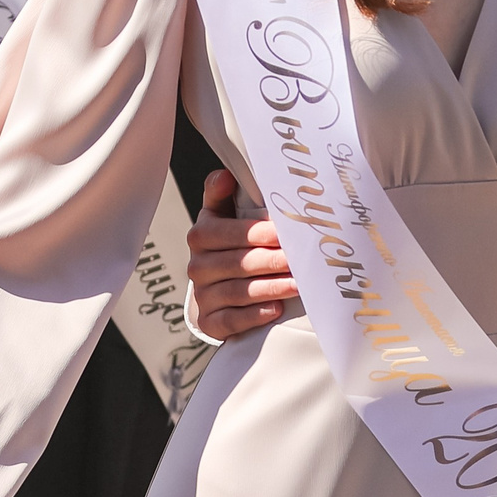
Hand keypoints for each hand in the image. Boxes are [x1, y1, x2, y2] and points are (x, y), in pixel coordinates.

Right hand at [185, 169, 292, 340]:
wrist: (217, 285)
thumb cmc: (230, 244)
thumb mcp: (223, 215)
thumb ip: (222, 193)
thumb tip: (226, 175)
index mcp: (201, 236)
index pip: (223, 232)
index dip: (253, 232)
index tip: (281, 232)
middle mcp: (198, 266)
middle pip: (236, 263)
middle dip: (270, 260)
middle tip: (298, 259)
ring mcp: (203, 295)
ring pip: (237, 292)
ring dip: (270, 287)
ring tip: (298, 283)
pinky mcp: (210, 321)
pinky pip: (231, 320)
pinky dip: (255, 315)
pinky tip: (276, 309)